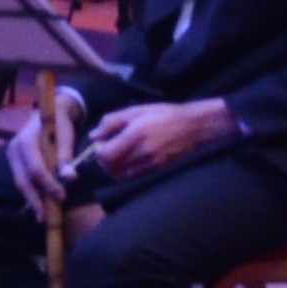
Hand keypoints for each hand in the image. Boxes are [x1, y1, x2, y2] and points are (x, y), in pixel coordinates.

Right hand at [5, 100, 81, 213]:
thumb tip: (70, 178)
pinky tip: (40, 206)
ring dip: (32, 200)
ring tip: (44, 216)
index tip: (62, 197)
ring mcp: (12, 156)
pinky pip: (22, 180)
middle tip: (46, 218)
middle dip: (35, 200)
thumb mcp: (65, 136)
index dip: (48, 185)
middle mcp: (14, 149)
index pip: (36, 169)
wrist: (49, 111)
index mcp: (26, 140)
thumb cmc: (59, 123)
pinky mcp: (15, 163)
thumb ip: (66, 157)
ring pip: (21, 183)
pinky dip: (31, 193)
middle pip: (23, 180)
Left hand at [82, 98, 234, 181]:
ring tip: (118, 155)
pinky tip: (130, 160)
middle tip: (108, 150)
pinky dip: (126, 172)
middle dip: (104, 160)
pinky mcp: (157, 170)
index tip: (102, 143)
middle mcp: (142, 151)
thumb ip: (112, 121)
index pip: (106, 154)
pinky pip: (133, 177)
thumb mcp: (137, 110)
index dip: (99, 151)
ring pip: (121, 175)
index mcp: (136, 134)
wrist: (193, 126)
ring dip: (114, 168)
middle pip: (111, 167)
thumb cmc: (164, 115)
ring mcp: (150, 163)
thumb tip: (94, 136)